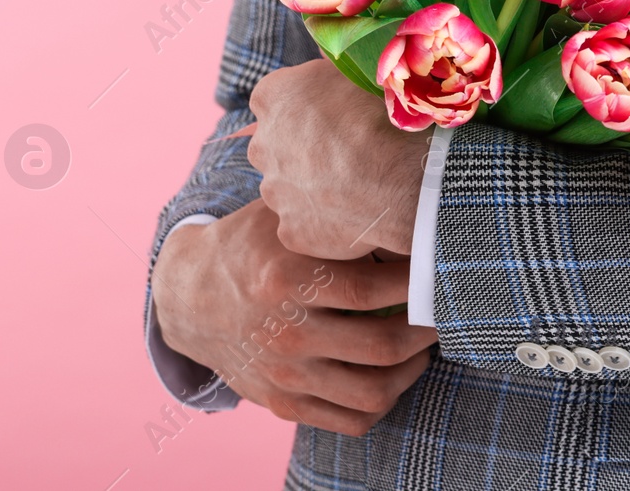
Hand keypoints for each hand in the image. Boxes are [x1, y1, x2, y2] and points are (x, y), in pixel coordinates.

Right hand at [152, 200, 436, 436]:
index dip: (416, 281)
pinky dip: (384, 401)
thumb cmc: (249, 244)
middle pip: (382, 346)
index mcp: (286, 280)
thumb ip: (335, 215)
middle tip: (443, 307)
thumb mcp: (282, 218)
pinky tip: (395, 373)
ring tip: (424, 344)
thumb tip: (404, 210)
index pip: (371, 289)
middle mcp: (285, 333)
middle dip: (427, 327)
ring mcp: (284, 375)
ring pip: (373, 392)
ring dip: (414, 369)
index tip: (437, 266)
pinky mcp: (282, 403)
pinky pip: (350, 420)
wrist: (186, 296)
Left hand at [245, 58, 432, 259]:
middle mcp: (262, 144)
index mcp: (273, 96)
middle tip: (346, 150)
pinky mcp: (290, 231)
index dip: (306, 105)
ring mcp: (273, 192)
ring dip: (313, 184)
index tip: (334, 112)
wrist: (407, 181)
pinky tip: (357, 213)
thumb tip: (329, 50)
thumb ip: (334, 64)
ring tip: (357, 184)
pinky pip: (304, 223)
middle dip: (301, 147)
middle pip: (277, 143)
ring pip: (288, 186)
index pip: (277, 96)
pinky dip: (324, 220)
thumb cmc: (387, 117)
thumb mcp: (362, 70)